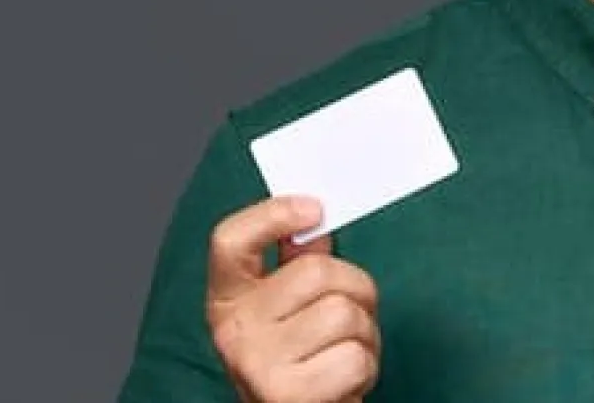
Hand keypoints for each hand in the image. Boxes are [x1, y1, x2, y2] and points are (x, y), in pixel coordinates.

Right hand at [206, 196, 381, 402]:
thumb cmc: (301, 361)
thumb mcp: (288, 309)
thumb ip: (296, 263)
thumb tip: (314, 221)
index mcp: (227, 300)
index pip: (230, 241)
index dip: (273, 215)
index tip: (314, 209)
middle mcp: (233, 330)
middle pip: (316, 271)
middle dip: (356, 288)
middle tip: (352, 314)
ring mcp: (257, 364)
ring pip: (344, 312)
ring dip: (365, 332)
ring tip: (345, 350)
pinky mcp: (289, 396)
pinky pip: (355, 356)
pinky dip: (366, 366)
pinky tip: (345, 379)